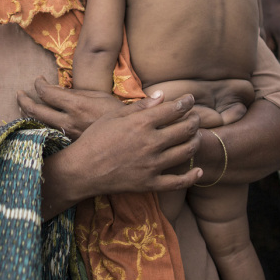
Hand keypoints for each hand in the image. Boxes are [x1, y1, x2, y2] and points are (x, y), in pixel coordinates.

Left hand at [18, 76, 141, 138]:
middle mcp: (67, 121)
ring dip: (26, 113)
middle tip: (19, 93)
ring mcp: (66, 135)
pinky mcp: (66, 145)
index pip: (46, 92)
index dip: (38, 84)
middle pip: (34, 110)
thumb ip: (74, 92)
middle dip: (23, 100)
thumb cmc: (114, 112)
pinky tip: (33, 123)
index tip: (38, 80)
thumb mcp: (97, 96)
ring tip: (23, 106)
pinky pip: (45, 134)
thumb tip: (53, 89)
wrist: (127, 138)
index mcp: (76, 105)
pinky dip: (36, 126)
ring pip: (36, 124)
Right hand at [74, 91, 201, 192]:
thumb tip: (162, 96)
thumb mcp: (113, 116)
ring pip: (186, 152)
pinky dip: (191, 177)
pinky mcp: (150, 183)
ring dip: (195, 142)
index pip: (173, 109)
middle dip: (194, 120)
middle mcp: (150, 143)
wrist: (82, 170)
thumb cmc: (94, 139)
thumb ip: (139, 107)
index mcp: (141, 124)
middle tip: (195, 117)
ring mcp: (152, 165)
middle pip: (185, 129)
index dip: (186, 103)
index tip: (190, 99)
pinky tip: (198, 170)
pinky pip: (177, 182)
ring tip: (196, 136)